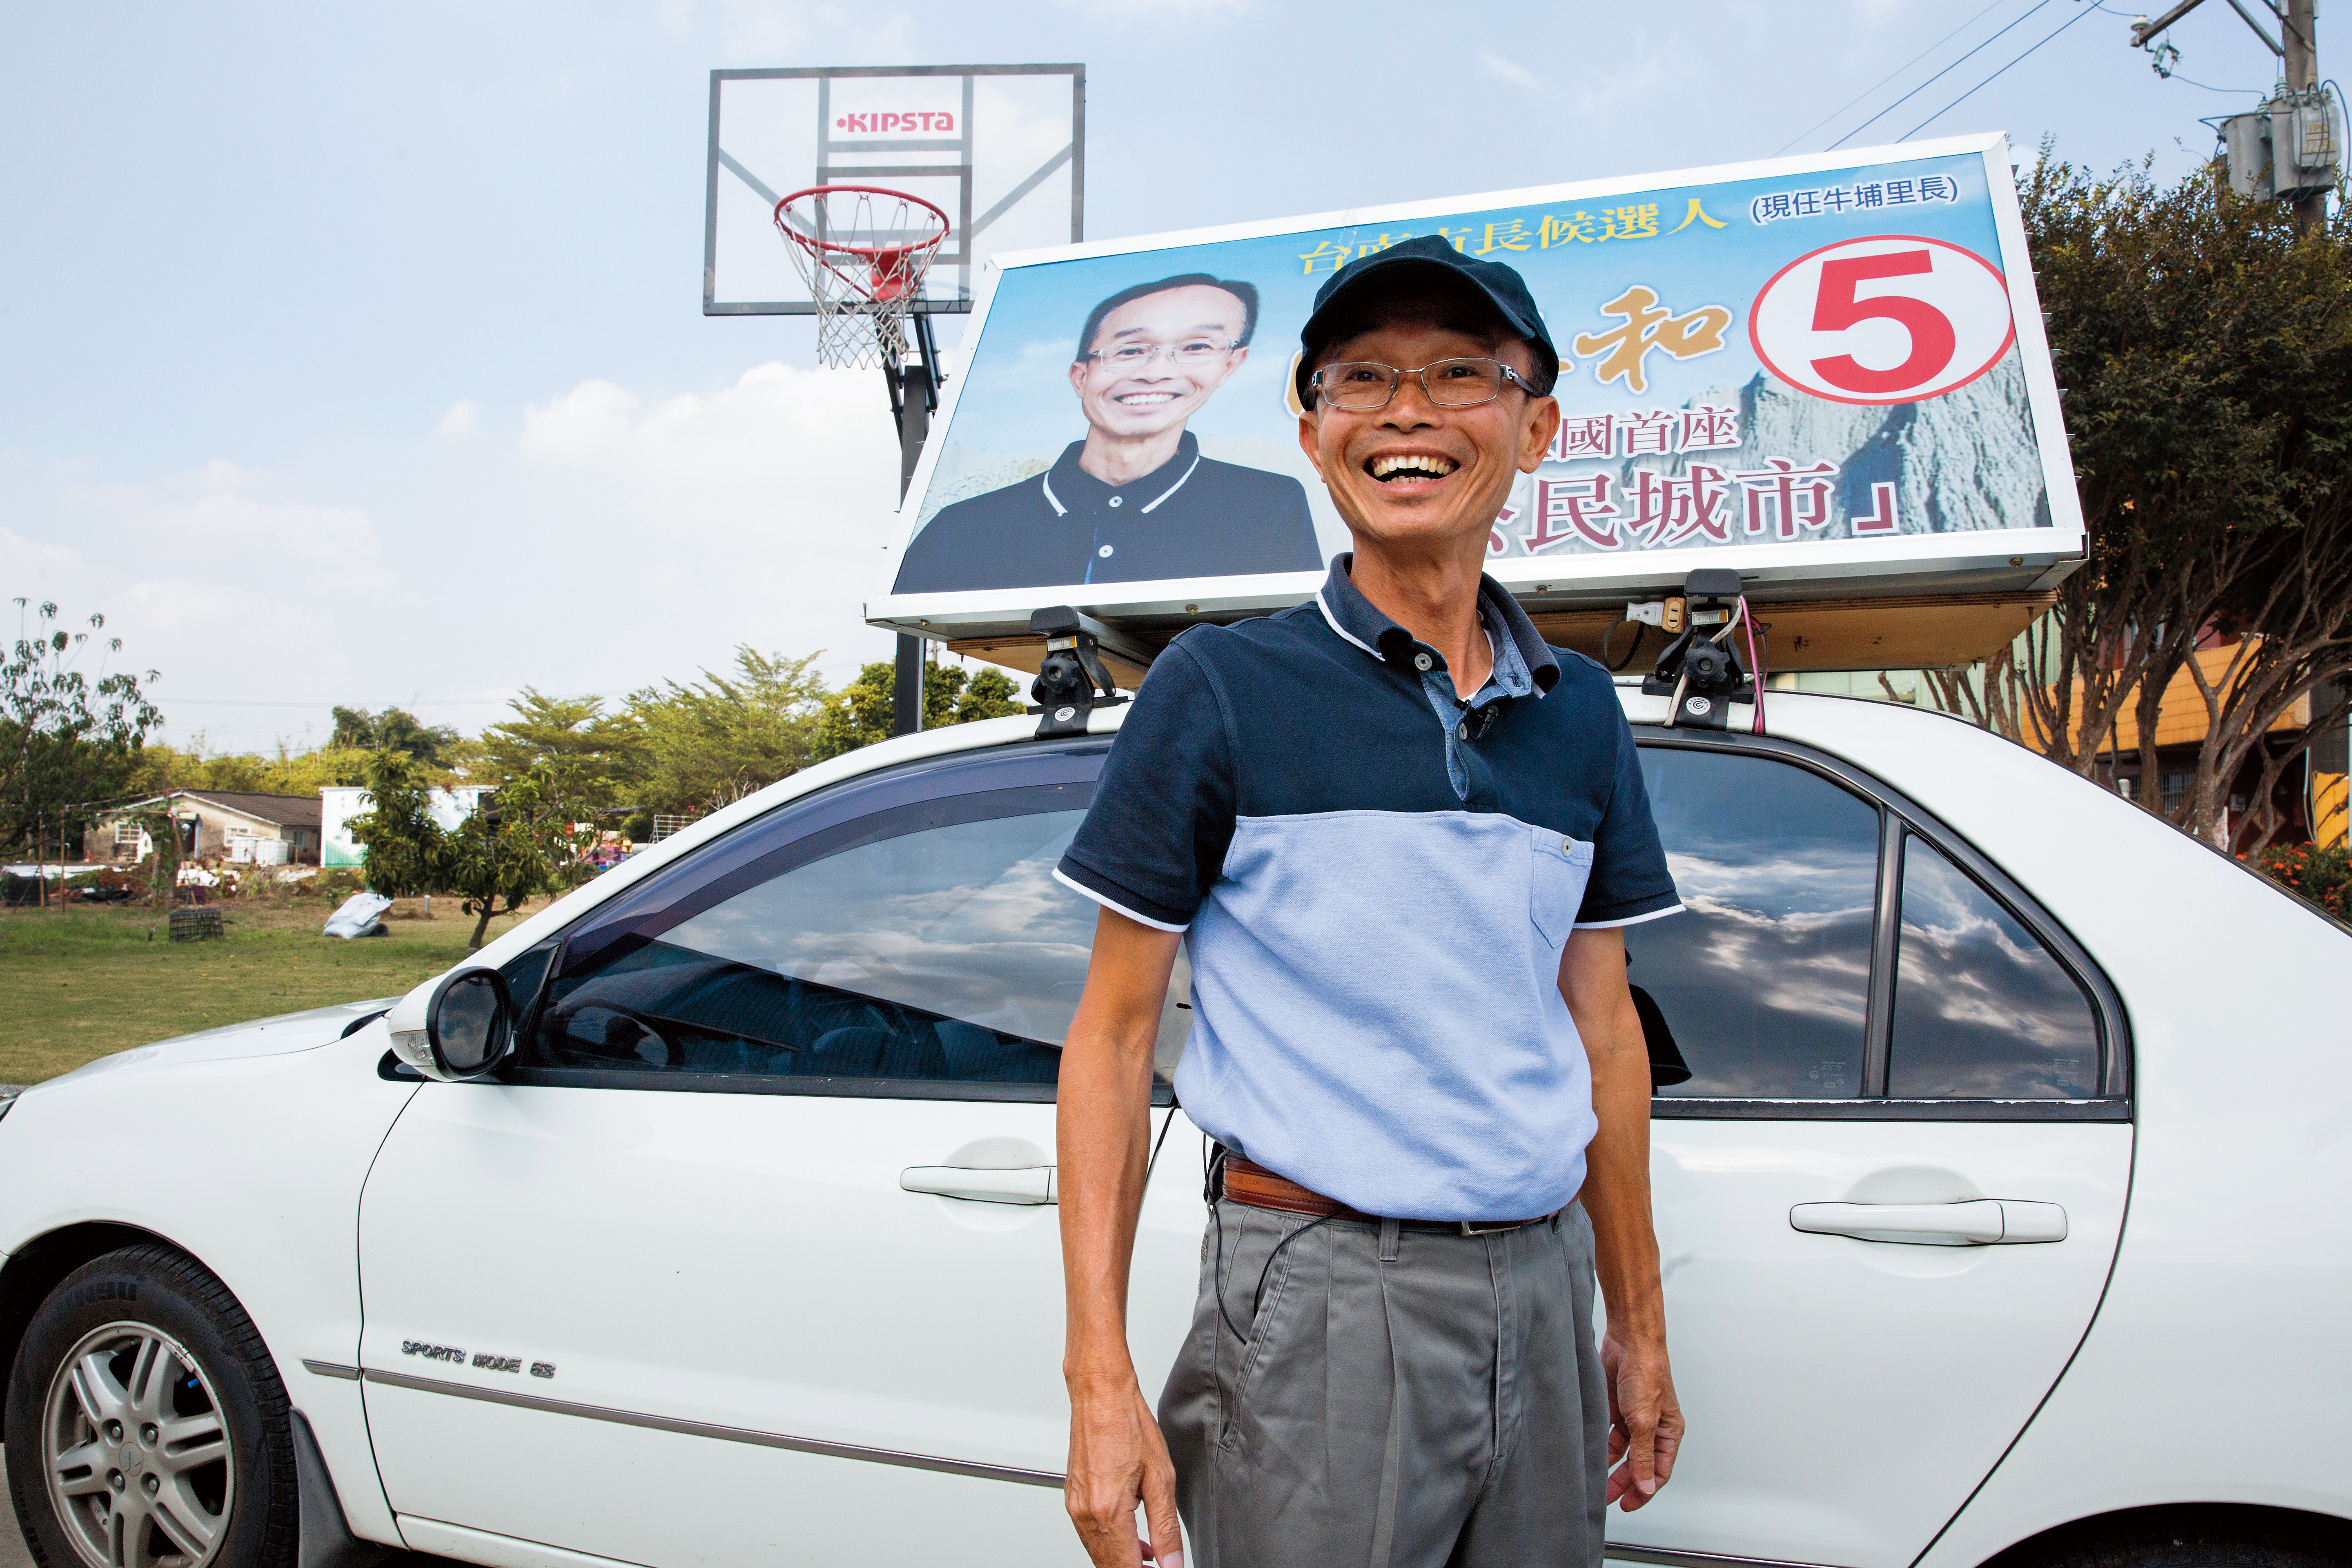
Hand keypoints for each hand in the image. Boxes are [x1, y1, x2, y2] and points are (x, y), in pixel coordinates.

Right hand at [1065, 1373, 1182, 1567]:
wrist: (1100, 1394)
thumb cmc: (1128, 1423)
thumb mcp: (1160, 1477)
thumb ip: (1166, 1527)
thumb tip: (1172, 1562)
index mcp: (1108, 1510)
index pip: (1126, 1567)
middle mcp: (1086, 1512)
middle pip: (1108, 1564)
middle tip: (1161, 1564)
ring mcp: (1075, 1506)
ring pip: (1098, 1552)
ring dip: (1123, 1558)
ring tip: (1152, 1554)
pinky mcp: (1072, 1498)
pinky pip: (1090, 1533)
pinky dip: (1110, 1542)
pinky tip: (1132, 1537)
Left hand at [1602, 1326, 1683, 1510]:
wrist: (1629, 1340)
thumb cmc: (1647, 1373)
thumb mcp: (1644, 1421)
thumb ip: (1643, 1455)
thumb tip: (1646, 1486)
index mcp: (1669, 1432)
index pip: (1659, 1471)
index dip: (1644, 1490)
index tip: (1627, 1504)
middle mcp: (1653, 1427)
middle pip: (1639, 1463)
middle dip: (1624, 1482)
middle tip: (1607, 1498)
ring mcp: (1633, 1417)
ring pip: (1622, 1451)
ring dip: (1610, 1466)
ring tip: (1595, 1481)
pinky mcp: (1616, 1407)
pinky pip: (1608, 1433)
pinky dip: (1600, 1445)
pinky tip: (1590, 1455)